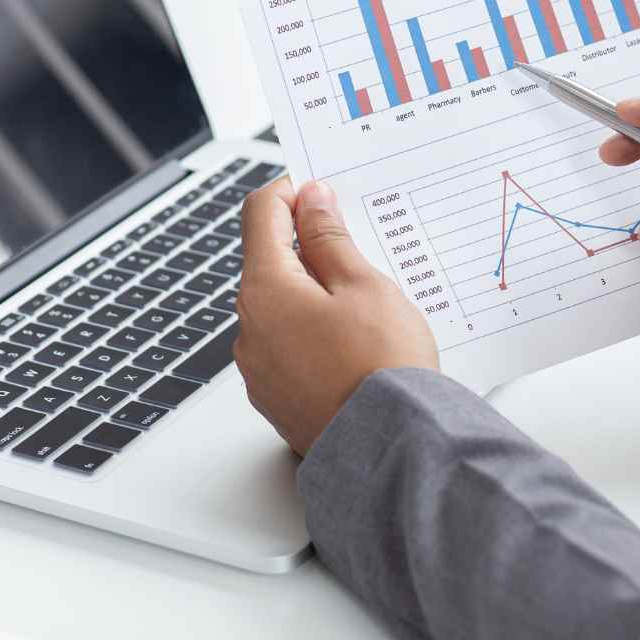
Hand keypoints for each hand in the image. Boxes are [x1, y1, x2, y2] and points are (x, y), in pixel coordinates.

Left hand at [235, 178, 438, 454]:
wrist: (390, 450)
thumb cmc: (381, 368)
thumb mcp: (363, 285)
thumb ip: (329, 237)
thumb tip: (310, 200)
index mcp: (264, 291)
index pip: (260, 215)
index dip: (290, 192)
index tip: (319, 189)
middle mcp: (249, 329)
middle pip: (269, 264)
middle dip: (308, 247)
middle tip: (359, 247)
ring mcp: (259, 369)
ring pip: (280, 310)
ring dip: (313, 295)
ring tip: (367, 308)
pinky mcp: (276, 399)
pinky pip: (289, 349)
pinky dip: (314, 335)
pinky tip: (354, 346)